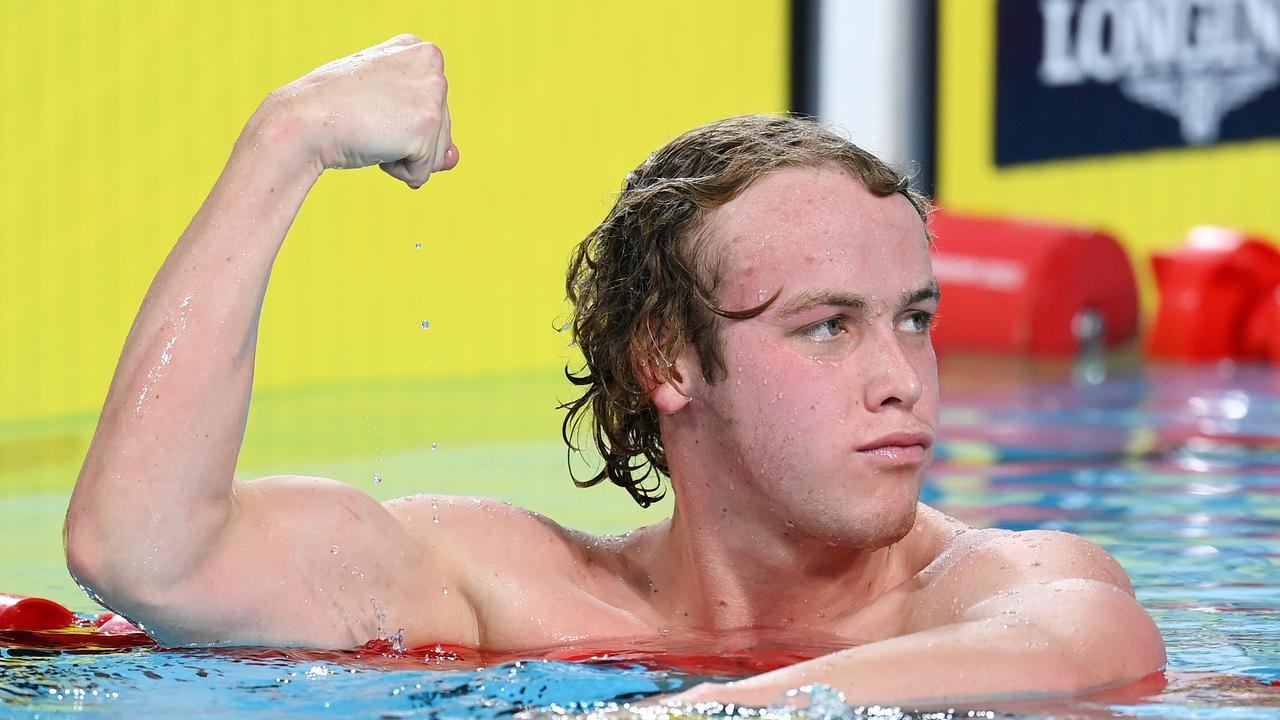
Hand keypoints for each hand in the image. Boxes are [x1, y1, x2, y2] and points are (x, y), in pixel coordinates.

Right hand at [263, 34, 458, 187]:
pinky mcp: (428, 125)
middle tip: (368, 121)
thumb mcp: (385, 109)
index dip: (400, 121)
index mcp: (420, 50)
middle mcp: (432, 63)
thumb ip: (424, 128)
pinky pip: (423, 172)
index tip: (370, 107)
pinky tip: (375, 146)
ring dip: (402, 156)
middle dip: (405, 140)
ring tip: (371, 131)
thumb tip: (453, 159)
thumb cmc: (333, 111)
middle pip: (440, 130)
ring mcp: (433, 92)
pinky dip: (398, 172)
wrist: (303, 120)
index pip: (433, 108)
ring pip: (436, 154)